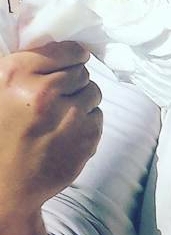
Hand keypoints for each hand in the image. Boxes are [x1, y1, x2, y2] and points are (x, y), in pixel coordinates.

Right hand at [0, 42, 102, 222]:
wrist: (4, 185)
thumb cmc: (0, 135)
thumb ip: (23, 69)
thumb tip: (58, 49)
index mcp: (15, 75)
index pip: (65, 50)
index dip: (71, 55)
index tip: (73, 59)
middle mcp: (43, 92)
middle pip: (82, 72)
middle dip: (73, 81)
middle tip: (58, 95)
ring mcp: (68, 115)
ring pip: (94, 92)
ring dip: (82, 100)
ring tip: (61, 115)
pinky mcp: (86, 137)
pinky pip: (97, 116)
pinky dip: (86, 122)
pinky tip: (65, 133)